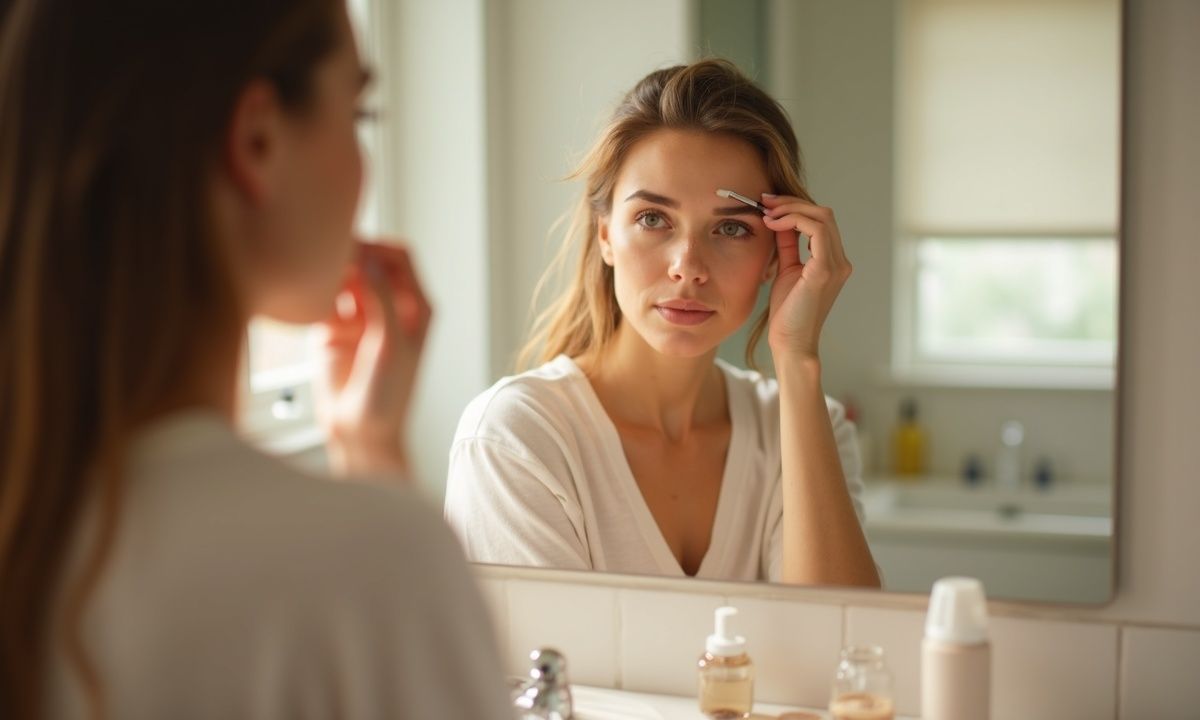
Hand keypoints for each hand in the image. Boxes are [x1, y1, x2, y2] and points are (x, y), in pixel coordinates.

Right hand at [315, 240, 431, 477]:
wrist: (360, 434)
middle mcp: (388, 306)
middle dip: (350, 258)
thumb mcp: (391, 343)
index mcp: (415, 306)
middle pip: (368, 261)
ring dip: (331, 278)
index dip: (378, 247)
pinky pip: (321, 300)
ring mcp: (358, 316)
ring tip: (323, 293)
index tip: (355, 249)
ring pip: (342, 277)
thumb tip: (366, 257)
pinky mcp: (330, 329)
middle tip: (330, 265)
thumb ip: (382, 299)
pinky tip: (315, 314)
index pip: (399, 257)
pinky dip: (316, 299)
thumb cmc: (389, 395)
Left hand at [760, 194, 851, 359]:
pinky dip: (793, 221)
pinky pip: (816, 230)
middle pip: (823, 213)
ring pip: (822, 217)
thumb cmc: (787, 312)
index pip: (821, 220)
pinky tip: (773, 225)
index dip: (795, 207)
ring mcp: (836, 265)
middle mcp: (840, 261)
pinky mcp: (825, 270)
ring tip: (767, 213)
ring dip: (791, 209)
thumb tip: (778, 219)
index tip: (769, 205)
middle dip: (792, 203)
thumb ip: (787, 244)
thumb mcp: (786, 268)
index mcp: (833, 260)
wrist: (790, 342)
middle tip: (765, 202)